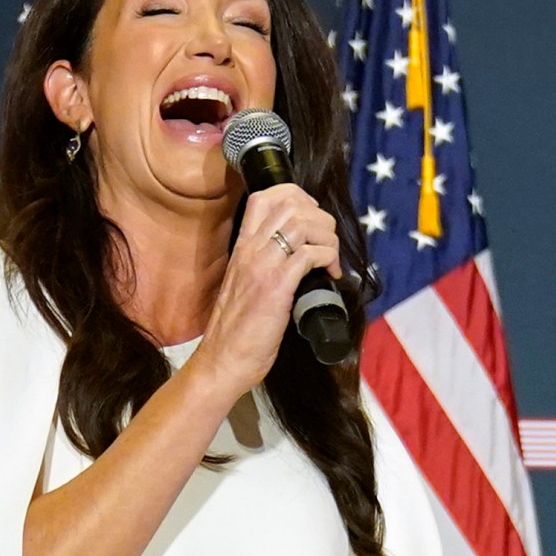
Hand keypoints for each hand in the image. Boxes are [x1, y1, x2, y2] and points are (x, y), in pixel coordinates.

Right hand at [194, 183, 341, 396]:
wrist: (224, 359)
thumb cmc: (238, 328)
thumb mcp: (248, 283)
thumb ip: (265, 262)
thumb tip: (298, 254)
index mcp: (242, 246)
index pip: (263, 197)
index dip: (296, 196)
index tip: (313, 218)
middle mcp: (250, 249)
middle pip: (289, 204)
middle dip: (320, 217)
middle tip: (328, 243)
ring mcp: (262, 266)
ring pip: (302, 224)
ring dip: (327, 237)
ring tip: (331, 260)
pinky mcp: (276, 287)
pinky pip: (309, 255)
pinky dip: (328, 258)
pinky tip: (331, 275)